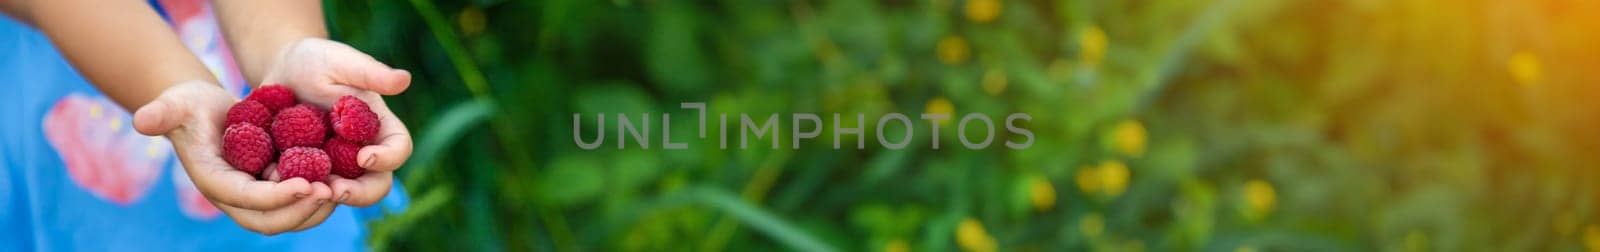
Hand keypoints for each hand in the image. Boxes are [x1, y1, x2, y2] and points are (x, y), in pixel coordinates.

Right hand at [133, 81, 332, 234]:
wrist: (205, 111)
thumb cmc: (190, 105)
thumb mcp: (178, 103)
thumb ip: (162, 112)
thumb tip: (141, 120)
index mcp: (215, 182)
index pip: (248, 199)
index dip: (277, 196)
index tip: (307, 185)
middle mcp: (236, 198)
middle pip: (271, 220)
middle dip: (301, 210)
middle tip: (329, 191)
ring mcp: (255, 198)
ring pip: (289, 218)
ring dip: (315, 209)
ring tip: (339, 188)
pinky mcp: (272, 190)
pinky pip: (298, 204)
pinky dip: (318, 198)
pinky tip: (340, 180)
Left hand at [261, 38, 411, 209]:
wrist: (280, 73)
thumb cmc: (316, 60)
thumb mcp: (340, 61)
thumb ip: (370, 72)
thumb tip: (405, 79)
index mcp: (379, 126)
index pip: (399, 148)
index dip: (388, 158)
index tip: (364, 156)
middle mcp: (363, 152)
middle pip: (376, 184)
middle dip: (359, 193)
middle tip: (334, 190)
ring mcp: (336, 167)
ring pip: (342, 194)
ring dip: (326, 197)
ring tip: (303, 190)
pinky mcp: (308, 174)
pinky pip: (307, 191)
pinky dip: (296, 192)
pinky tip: (276, 182)